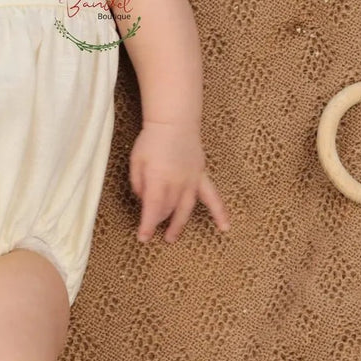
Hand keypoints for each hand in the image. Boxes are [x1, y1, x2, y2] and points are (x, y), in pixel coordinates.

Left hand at [129, 121, 229, 243]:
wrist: (174, 122)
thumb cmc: (151, 140)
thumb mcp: (135, 160)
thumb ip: (138, 183)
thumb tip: (144, 201)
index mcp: (158, 178)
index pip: (153, 208)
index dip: (147, 225)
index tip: (143, 237)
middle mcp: (177, 183)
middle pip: (167, 209)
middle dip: (158, 222)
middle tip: (150, 233)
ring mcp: (191, 181)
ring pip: (186, 209)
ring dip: (178, 225)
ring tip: (171, 238)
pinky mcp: (201, 177)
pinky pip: (213, 197)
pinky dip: (219, 212)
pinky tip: (225, 227)